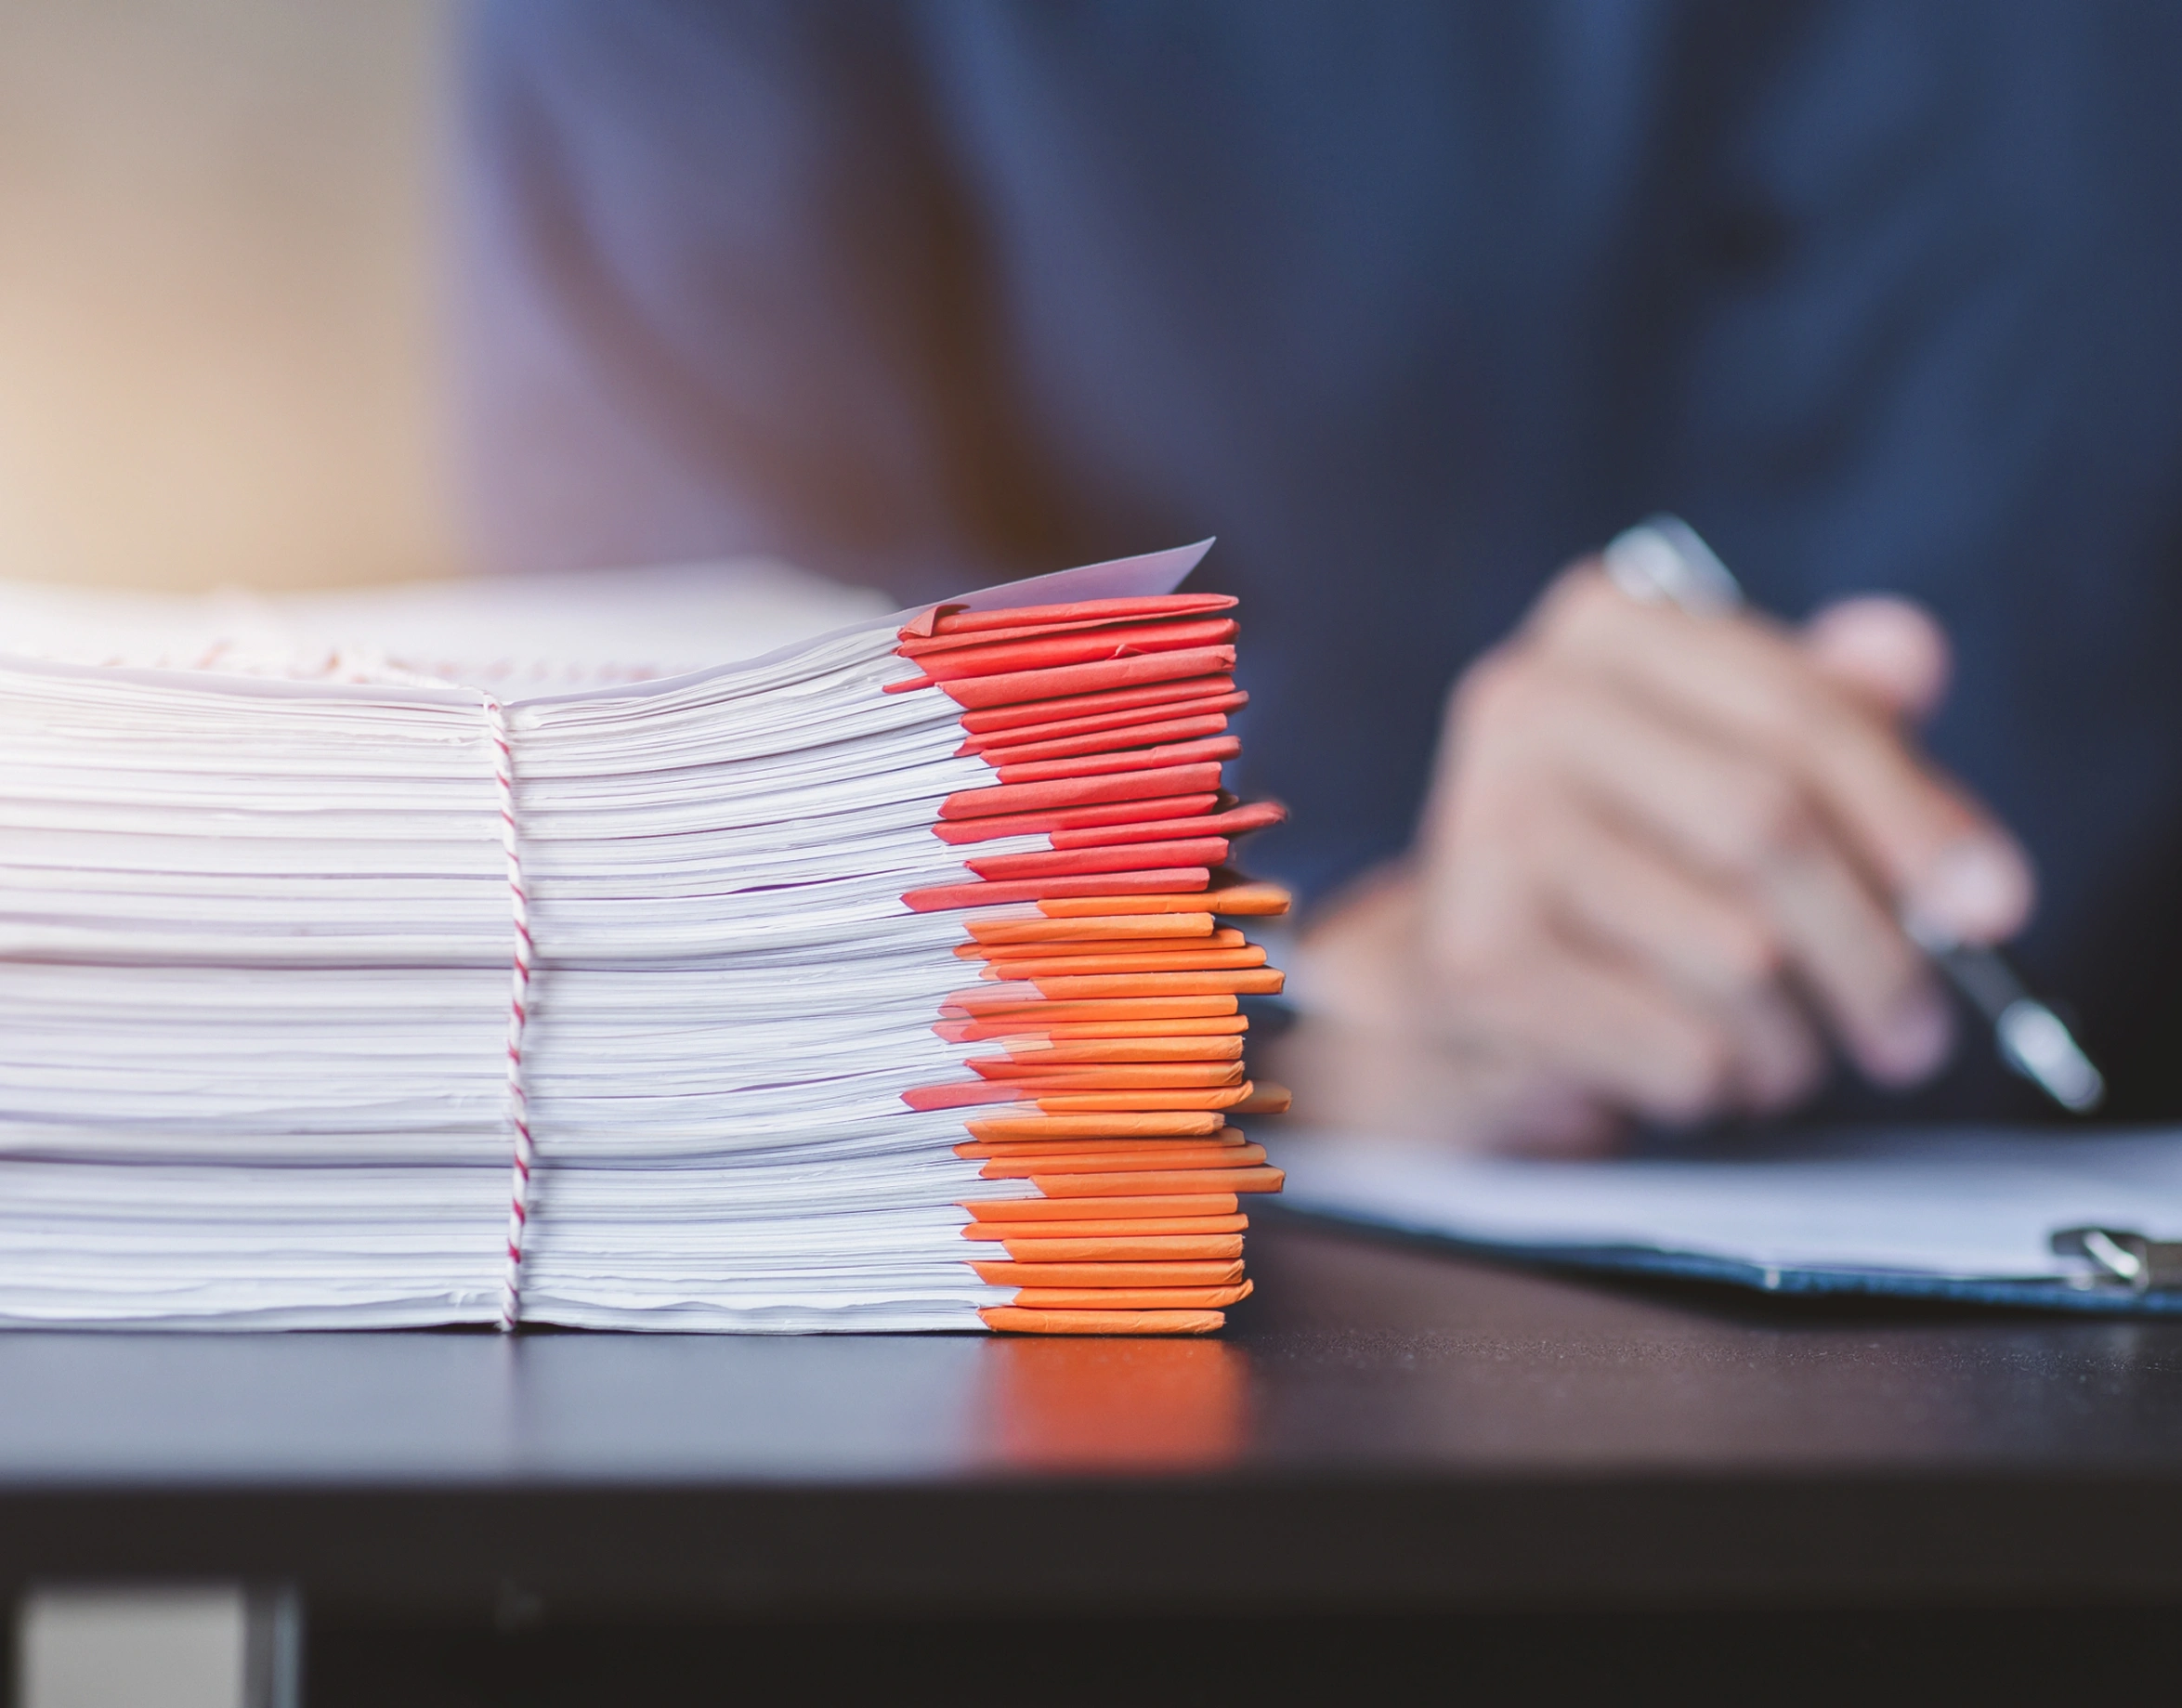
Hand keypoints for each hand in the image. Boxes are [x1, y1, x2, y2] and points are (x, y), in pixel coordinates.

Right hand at [1266, 562, 2034, 1153]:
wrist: (1466, 984)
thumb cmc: (1631, 868)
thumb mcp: (1739, 768)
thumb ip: (1832, 711)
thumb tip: (1912, 657)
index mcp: (1602, 627)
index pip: (1796, 710)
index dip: (1915, 816)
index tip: (1994, 907)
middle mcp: (1526, 704)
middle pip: (1767, 828)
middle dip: (1875, 951)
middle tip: (1914, 1035)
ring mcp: (1485, 829)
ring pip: (1734, 955)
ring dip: (1792, 1039)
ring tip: (1777, 1053)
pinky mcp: (1476, 961)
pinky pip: (1676, 1046)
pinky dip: (1718, 1084)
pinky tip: (1690, 1067)